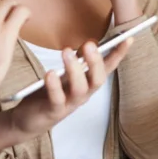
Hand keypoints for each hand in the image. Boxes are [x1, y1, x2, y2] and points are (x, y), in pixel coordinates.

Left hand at [7, 38, 131, 137]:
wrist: (29, 120)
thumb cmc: (51, 93)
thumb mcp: (66, 75)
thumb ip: (79, 60)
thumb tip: (91, 43)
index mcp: (88, 82)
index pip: (108, 67)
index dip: (119, 54)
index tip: (128, 38)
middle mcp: (84, 94)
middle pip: (98, 79)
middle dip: (96, 61)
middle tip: (89, 44)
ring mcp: (70, 104)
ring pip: (80, 89)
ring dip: (75, 69)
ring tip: (66, 52)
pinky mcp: (54, 111)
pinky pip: (57, 100)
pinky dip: (54, 86)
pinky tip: (50, 73)